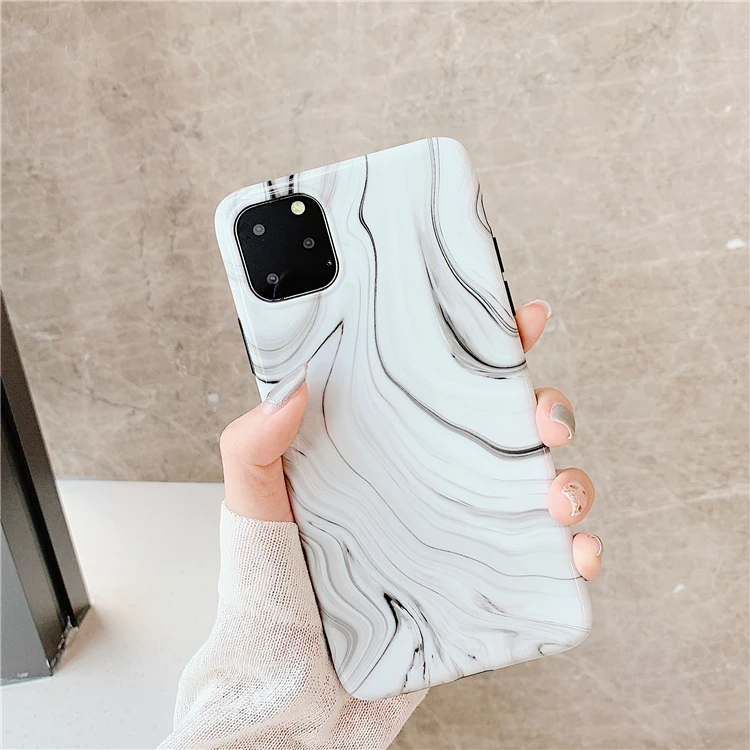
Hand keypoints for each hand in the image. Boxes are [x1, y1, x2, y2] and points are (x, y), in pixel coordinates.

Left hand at [220, 298, 601, 578]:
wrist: (293, 693)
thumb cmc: (267, 596)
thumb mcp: (251, 509)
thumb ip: (253, 446)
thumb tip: (293, 385)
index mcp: (387, 454)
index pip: (443, 386)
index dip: (488, 347)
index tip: (520, 318)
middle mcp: (431, 487)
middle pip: (507, 431)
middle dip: (547, 411)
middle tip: (543, 418)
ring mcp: (461, 536)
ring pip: (539, 491)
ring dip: (571, 482)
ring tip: (558, 496)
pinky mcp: (484, 590)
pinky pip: (546, 566)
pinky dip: (578, 555)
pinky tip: (577, 554)